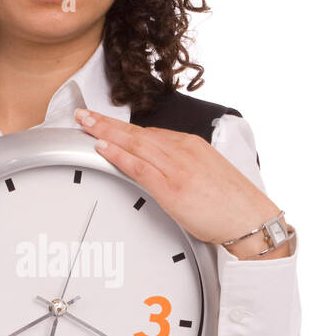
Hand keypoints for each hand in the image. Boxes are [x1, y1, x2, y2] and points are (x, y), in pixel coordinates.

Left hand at [73, 107, 282, 249]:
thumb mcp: (209, 175)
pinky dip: (118, 155)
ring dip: (105, 131)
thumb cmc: (234, 205)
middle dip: (107, 122)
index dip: (125, 128)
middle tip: (84, 114)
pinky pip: (139, 166)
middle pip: (138, 132)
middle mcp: (184, 151)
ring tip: (85, 124)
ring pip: (134, 143)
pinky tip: (102, 148)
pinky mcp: (172, 188)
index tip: (107, 123)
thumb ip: (185, 167)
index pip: (151, 132)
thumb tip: (166, 169)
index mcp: (193, 145)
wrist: (251, 220)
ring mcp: (177, 168)